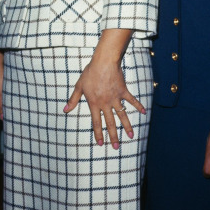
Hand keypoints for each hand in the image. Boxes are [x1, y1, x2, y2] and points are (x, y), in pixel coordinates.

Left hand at [63, 29, 145, 149]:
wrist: (104, 62)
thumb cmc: (90, 73)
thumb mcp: (79, 86)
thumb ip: (73, 99)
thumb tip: (65, 110)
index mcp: (94, 104)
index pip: (96, 123)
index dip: (98, 134)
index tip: (101, 143)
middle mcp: (106, 104)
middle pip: (110, 123)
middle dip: (113, 136)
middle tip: (116, 147)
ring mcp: (116, 98)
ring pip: (122, 115)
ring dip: (127, 126)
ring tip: (131, 136)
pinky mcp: (123, 91)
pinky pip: (132, 100)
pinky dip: (138, 106)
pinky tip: (143, 112)